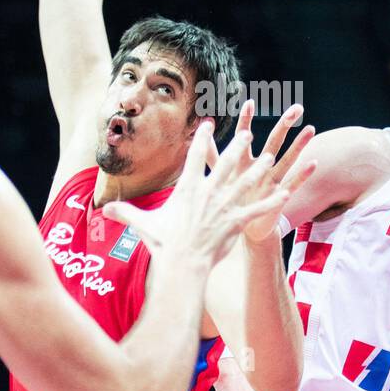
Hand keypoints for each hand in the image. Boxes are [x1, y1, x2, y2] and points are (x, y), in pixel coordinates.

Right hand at [101, 122, 289, 266]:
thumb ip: (126, 213)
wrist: (182, 266)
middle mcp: (207, 193)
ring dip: (257, 169)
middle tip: (248, 132)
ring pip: (244, 182)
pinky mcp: (235, 222)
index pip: (194, 158)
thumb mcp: (143, 225)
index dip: (202, 139)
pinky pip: (256, 209)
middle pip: (224, 164)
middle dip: (237, 147)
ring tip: (269, 156)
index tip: (209, 124)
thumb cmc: (163, 245)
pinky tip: (285, 193)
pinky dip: (271, 202)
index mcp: (186, 190)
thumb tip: (104, 210)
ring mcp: (223, 207)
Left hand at [206, 100, 315, 243]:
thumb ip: (210, 155)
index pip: (246, 135)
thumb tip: (200, 134)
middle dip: (285, 124)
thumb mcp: (219, 176)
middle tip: (297, 108)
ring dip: (299, 145)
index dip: (246, 120)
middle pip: (274, 141)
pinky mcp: (279, 195)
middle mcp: (261, 166)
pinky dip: (302, 174)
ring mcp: (272, 179)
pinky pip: (293, 183)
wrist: (242, 228)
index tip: (249, 102)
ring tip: (310, 129)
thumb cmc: (230, 199)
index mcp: (244, 161)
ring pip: (287, 159)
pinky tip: (313, 163)